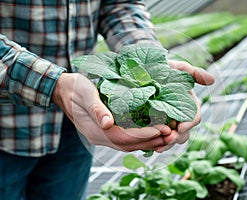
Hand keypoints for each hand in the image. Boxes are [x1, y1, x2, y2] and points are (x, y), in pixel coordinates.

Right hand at [52, 73, 172, 151]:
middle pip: (128, 145)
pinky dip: (140, 139)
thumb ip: (96, 109)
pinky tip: (152, 134)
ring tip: (167, 135)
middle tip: (171, 134)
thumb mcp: (85, 94)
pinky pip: (125, 140)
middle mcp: (99, 137)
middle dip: (151, 141)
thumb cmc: (75, 88)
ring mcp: (102, 136)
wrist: (62, 90)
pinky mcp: (105, 131)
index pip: (123, 138)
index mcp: (94, 130)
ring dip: (148, 142)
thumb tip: (108, 124)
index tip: (162, 129)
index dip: (144, 135)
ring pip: (128, 145)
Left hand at [154, 60, 214, 151]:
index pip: (194, 117)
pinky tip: (152, 147)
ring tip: (159, 147)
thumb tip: (212, 80)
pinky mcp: (156, 125)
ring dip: (168, 144)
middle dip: (177, 137)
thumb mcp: (176, 67)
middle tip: (168, 140)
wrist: (141, 71)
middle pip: (185, 132)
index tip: (180, 127)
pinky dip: (157, 144)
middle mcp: (180, 114)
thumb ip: (193, 72)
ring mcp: (168, 121)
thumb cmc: (161, 67)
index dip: (189, 123)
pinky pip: (160, 139)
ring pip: (174, 138)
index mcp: (188, 103)